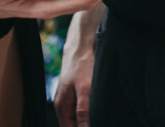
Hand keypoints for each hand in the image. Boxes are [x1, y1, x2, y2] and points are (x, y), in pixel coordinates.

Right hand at [54, 10, 99, 126]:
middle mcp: (64, 105)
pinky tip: (101, 111)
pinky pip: (83, 108)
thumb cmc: (82, 65)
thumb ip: (83, 110)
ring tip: (102, 119)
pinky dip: (90, 112)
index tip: (97, 126)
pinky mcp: (78, 92)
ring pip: (79, 117)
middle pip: (74, 124)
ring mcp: (71, 99)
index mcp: (62, 107)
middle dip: (86, 125)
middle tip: (103, 122)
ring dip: (89, 120)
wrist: (82, 45)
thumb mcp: (84, 88)